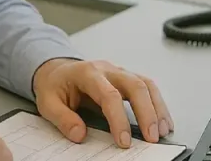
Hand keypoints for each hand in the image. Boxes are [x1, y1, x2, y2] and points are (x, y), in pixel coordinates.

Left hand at [32, 58, 173, 148]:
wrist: (56, 70)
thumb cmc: (54, 85)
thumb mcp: (47, 103)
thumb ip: (62, 118)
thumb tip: (79, 134)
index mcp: (86, 73)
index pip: (109, 95)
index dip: (118, 119)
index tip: (124, 140)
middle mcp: (106, 69)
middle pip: (135, 85)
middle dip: (147, 112)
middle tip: (151, 137)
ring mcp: (118, 72)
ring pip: (146, 84)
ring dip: (158, 108)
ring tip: (163, 131)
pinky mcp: (126, 78)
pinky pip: (147, 87)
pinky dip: (158, 104)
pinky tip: (163, 121)